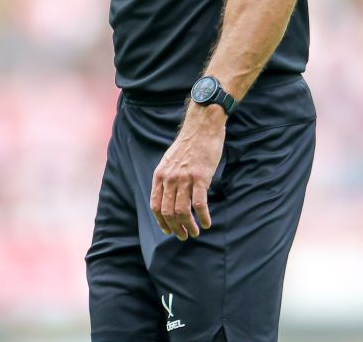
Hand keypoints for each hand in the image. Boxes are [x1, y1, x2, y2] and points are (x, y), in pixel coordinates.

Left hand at [150, 106, 225, 240]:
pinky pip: (199, 205)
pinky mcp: (200, 178)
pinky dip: (203, 217)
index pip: (155, 205)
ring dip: (189, 226)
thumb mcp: (169, 161)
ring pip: (182, 211)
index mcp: (160, 175)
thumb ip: (167, 178)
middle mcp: (169, 179)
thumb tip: (167, 196)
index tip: (168, 231)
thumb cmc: (188, 145)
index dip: (161, 222)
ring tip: (195, 233)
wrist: (202, 128)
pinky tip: (207, 223)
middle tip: (184, 236)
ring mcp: (184, 179)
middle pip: (168, 212)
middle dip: (175, 228)